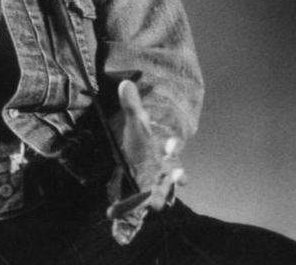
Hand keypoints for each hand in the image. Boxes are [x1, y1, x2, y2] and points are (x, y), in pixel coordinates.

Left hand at [106, 80, 185, 244]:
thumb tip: (125, 83)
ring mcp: (154, 182)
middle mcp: (164, 168)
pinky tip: (116, 213)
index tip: (170, 145)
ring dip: (159, 196)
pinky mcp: (142, 193)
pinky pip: (140, 203)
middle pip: (174, 174)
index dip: (173, 147)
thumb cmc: (140, 137)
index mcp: (164, 148)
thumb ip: (131, 104)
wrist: (136, 153)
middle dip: (177, 177)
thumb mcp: (135, 121)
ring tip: (155, 203)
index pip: (173, 149)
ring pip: (162, 192)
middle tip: (178, 178)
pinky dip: (132, 209)